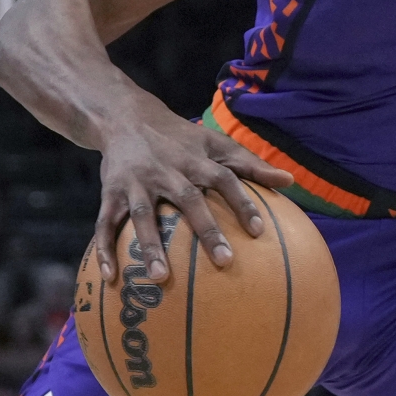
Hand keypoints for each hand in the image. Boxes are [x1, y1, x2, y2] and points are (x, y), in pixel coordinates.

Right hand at [93, 105, 290, 282]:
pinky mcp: (111, 192)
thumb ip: (250, 164)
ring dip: (150, 246)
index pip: (224, 179)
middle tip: (225, 262)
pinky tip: (110, 277)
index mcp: (195, 159)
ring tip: (160, 278)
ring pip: (143, 216)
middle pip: (189, 201)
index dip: (241, 203)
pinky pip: (105, 223)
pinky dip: (105, 249)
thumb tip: (290, 181)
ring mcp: (136, 183)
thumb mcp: (214, 142)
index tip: (258, 231)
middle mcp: (167, 171)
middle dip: (206, 230)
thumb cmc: (179, 137)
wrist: (123, 116)